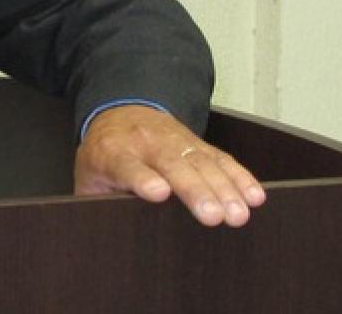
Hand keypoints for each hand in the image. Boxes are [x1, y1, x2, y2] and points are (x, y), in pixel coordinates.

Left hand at [74, 104, 264, 226]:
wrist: (119, 113)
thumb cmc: (104, 155)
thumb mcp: (88, 177)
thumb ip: (94, 200)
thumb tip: (100, 228)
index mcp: (113, 153)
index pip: (127, 166)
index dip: (142, 178)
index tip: (158, 192)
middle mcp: (146, 143)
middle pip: (172, 165)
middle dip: (194, 189)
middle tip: (213, 216)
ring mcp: (173, 140)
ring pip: (200, 161)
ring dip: (223, 187)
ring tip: (239, 214)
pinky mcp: (196, 142)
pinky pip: (220, 157)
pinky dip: (239, 175)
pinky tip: (254, 195)